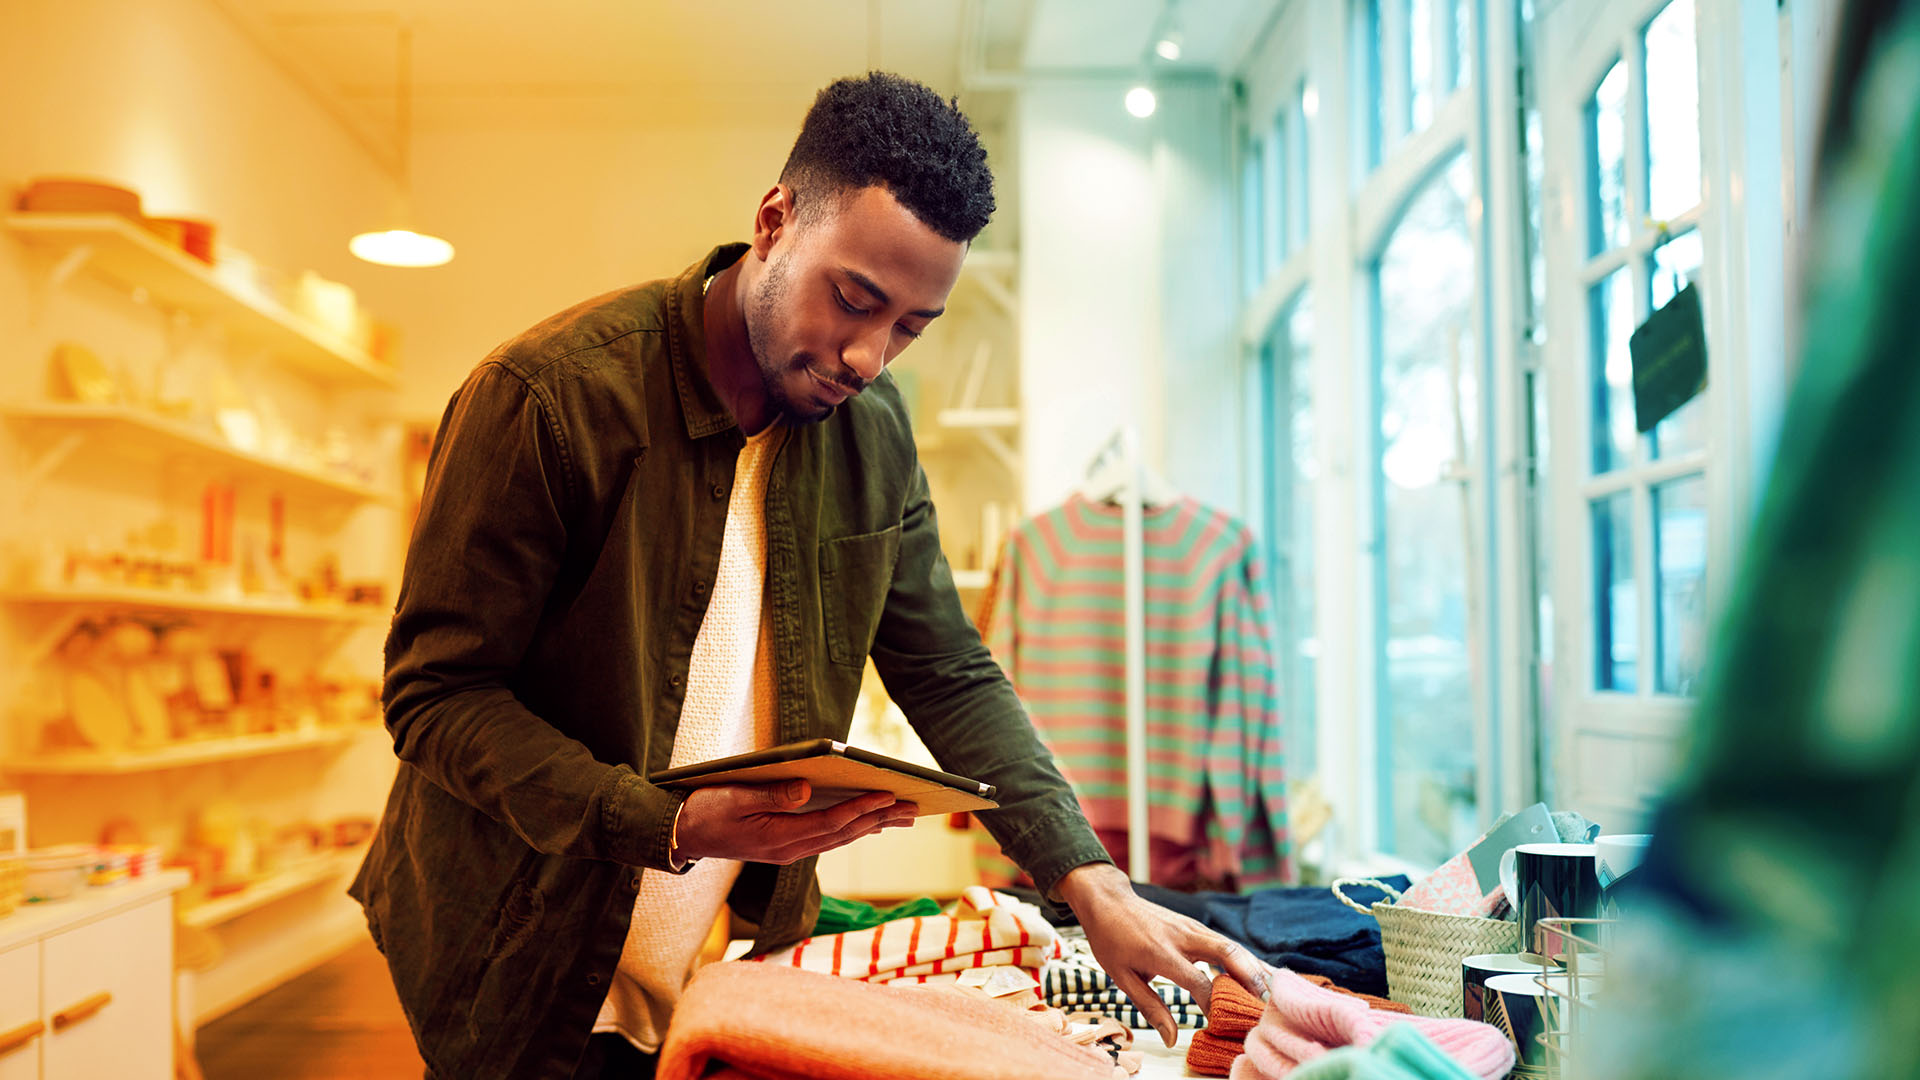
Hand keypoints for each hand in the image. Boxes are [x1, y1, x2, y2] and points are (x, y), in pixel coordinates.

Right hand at [673, 780, 916, 864]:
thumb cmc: (704, 811)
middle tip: (911, 808)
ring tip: (900, 816)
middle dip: (878, 820)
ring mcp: (787, 851)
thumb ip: (771, 794)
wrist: (681, 835)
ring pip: (838, 839)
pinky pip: (826, 839)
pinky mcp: (784, 846)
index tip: (887, 796)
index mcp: (778, 838)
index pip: (830, 823)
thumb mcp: (734, 797)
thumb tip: (808, 790)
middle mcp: (788, 850)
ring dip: (871, 826)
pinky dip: (850, 829)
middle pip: (843, 834)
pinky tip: (864, 824)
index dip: (860, 809)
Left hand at [1057, 862, 1271, 1047]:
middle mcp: (1183, 937)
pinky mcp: (1197, 926)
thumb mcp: (1122, 977)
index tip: (1220, 1023)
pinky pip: (1227, 943)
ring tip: (1274, 992)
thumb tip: (1171, 1039)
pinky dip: (1246, 959)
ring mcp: (1193, 928)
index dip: (1212, 1004)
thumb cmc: (1112, 941)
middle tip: (1268, 1003)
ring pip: (1233, 946)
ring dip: (1255, 968)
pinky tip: (1262, 973)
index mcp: (1162, 952)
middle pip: (1227, 953)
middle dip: (1251, 978)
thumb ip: (1150, 1007)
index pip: (1197, 981)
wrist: (1109, 901)